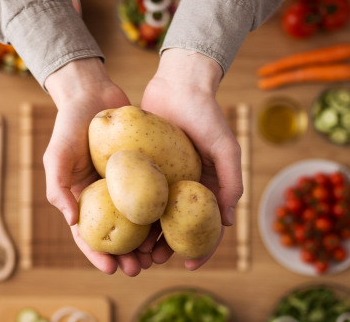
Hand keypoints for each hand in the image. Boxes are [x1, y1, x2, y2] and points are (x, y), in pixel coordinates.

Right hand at [43, 58, 152, 275]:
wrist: (94, 93)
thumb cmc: (70, 124)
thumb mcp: (57, 154)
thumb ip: (57, 186)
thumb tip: (72, 221)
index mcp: (81, 198)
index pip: (86, 235)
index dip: (97, 254)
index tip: (111, 269)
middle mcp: (104, 196)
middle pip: (115, 235)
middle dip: (125, 256)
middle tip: (139, 269)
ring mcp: (125, 185)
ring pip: (137, 221)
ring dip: (145, 242)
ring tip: (157, 257)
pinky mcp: (144, 171)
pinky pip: (153, 196)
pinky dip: (160, 214)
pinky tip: (172, 227)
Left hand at [141, 48, 242, 269]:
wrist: (178, 84)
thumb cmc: (207, 114)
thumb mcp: (225, 147)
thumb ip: (231, 181)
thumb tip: (228, 222)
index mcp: (207, 188)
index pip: (207, 226)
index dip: (201, 249)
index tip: (189, 266)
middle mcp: (185, 187)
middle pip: (175, 227)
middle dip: (165, 248)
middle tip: (151, 261)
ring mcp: (164, 179)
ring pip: (153, 216)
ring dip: (145, 236)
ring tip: (133, 250)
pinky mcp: (143, 168)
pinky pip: (136, 194)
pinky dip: (130, 212)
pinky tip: (118, 224)